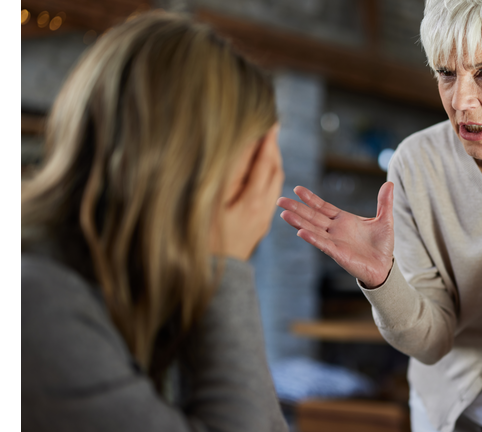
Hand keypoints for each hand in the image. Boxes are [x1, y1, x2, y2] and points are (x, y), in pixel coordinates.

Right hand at [210, 124, 283, 260]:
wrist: (214, 276)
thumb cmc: (206, 239)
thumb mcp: (213, 203)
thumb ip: (229, 176)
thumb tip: (241, 148)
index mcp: (253, 201)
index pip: (264, 163)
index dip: (266, 141)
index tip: (270, 122)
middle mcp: (264, 209)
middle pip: (274, 171)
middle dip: (272, 148)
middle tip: (270, 128)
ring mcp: (263, 218)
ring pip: (275, 183)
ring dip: (272, 162)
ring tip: (267, 145)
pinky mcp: (259, 225)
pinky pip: (270, 194)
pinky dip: (268, 177)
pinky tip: (261, 172)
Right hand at [277, 182, 393, 287]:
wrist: (385, 267)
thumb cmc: (382, 246)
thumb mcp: (385, 220)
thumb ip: (384, 202)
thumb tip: (390, 183)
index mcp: (343, 220)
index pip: (323, 207)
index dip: (310, 198)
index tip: (297, 189)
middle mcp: (335, 230)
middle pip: (312, 216)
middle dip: (296, 208)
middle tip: (280, 200)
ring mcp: (334, 241)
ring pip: (313, 229)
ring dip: (298, 222)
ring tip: (284, 214)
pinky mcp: (338, 253)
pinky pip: (322, 244)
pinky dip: (312, 238)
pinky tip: (301, 232)